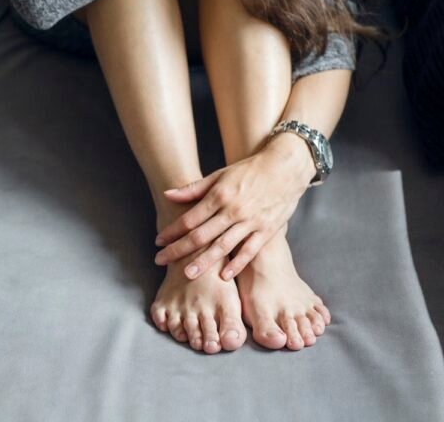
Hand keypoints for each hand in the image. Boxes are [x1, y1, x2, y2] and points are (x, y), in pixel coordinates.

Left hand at [152, 133, 315, 279]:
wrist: (285, 167)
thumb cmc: (250, 170)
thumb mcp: (220, 175)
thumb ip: (194, 188)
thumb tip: (167, 194)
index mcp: (219, 195)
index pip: (189, 218)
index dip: (172, 231)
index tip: (158, 241)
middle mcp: (232, 210)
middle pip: (200, 235)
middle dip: (178, 249)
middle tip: (161, 260)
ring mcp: (250, 222)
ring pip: (222, 246)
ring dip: (203, 262)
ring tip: (186, 274)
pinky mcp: (266, 230)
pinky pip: (249, 251)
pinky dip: (237, 264)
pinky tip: (224, 276)